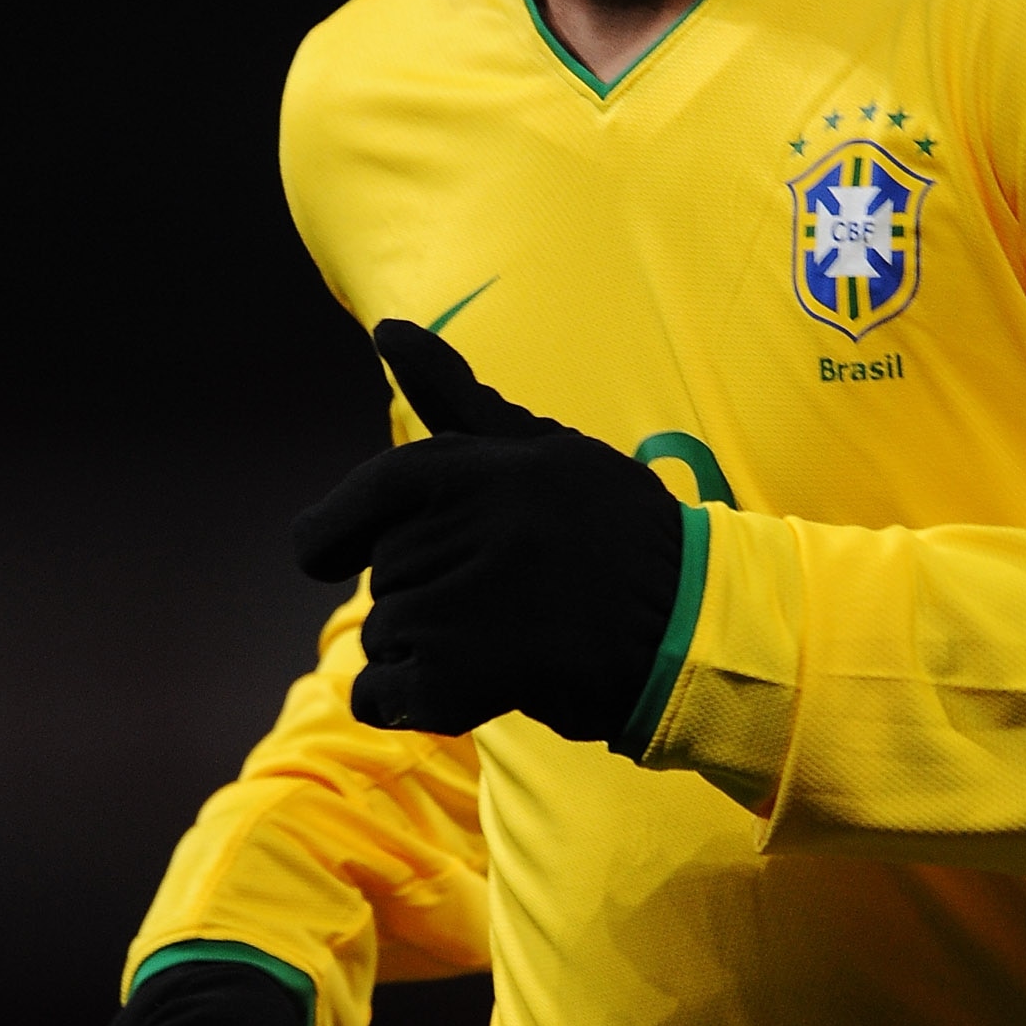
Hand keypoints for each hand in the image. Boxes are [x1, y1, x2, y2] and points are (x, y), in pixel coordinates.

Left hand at [292, 319, 684, 743]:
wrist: (686, 626)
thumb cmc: (613, 527)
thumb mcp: (539, 446)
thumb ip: (451, 393)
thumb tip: (387, 328)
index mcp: (455, 472)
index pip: (356, 505)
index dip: (339, 535)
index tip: (343, 554)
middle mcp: (444, 537)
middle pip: (384, 573)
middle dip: (428, 586)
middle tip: (511, 589)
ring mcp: (446, 614)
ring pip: (383, 635)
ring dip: (427, 645)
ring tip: (509, 633)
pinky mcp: (453, 684)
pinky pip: (380, 696)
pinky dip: (412, 697)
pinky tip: (476, 682)